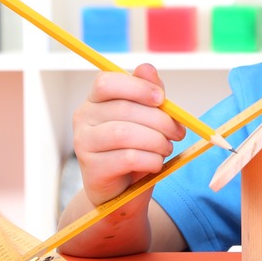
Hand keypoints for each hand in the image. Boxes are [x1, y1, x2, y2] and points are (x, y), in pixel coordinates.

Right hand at [72, 63, 186, 205]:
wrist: (123, 192)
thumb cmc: (136, 148)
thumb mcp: (146, 118)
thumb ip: (148, 93)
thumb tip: (147, 68)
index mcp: (95, 100)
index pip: (106, 82)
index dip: (137, 87)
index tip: (162, 99)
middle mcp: (83, 118)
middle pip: (123, 109)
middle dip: (160, 120)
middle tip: (178, 132)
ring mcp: (83, 144)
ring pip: (124, 134)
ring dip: (156, 141)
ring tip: (166, 148)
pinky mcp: (92, 169)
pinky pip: (127, 158)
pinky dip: (151, 160)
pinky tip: (156, 163)